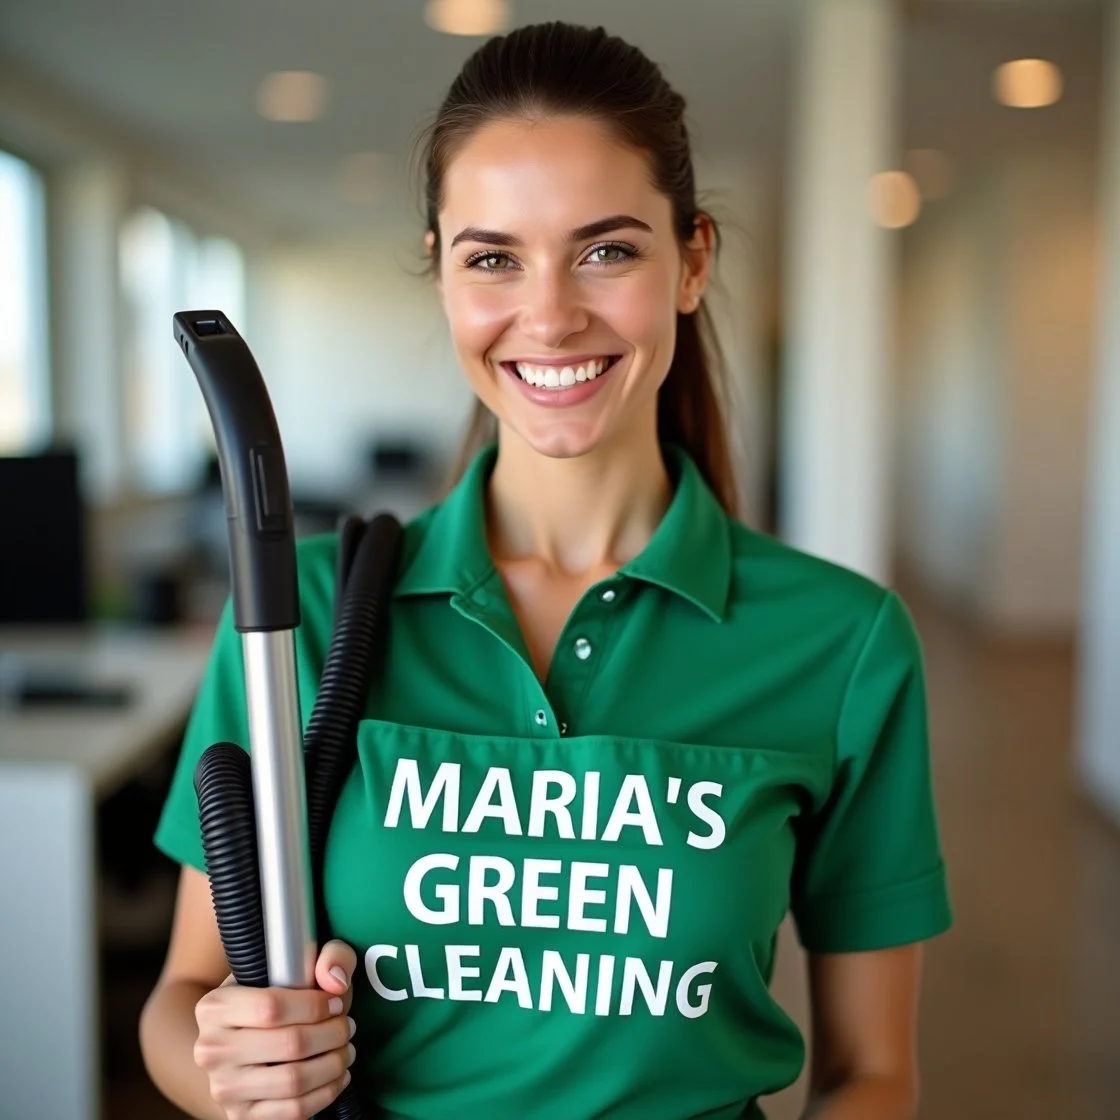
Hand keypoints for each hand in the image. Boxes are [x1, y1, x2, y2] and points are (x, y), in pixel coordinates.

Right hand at [193, 940, 357, 1119]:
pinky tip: (337, 1075)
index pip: (272, 1007)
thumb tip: (336, 981)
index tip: (337, 1003)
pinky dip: (326, 1092)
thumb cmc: (274, 999)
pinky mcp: (241, 1117)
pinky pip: (294, 1111)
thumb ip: (327, 955)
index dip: (315, 1005)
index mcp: (215, 1006)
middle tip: (348, 1027)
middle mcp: (211, 1050)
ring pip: (294, 1081)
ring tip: (346, 1051)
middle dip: (333, 1035)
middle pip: (290, 1044)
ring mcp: (224, 1088)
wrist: (236, 1043)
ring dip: (334, 1064)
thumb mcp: (295, 963)